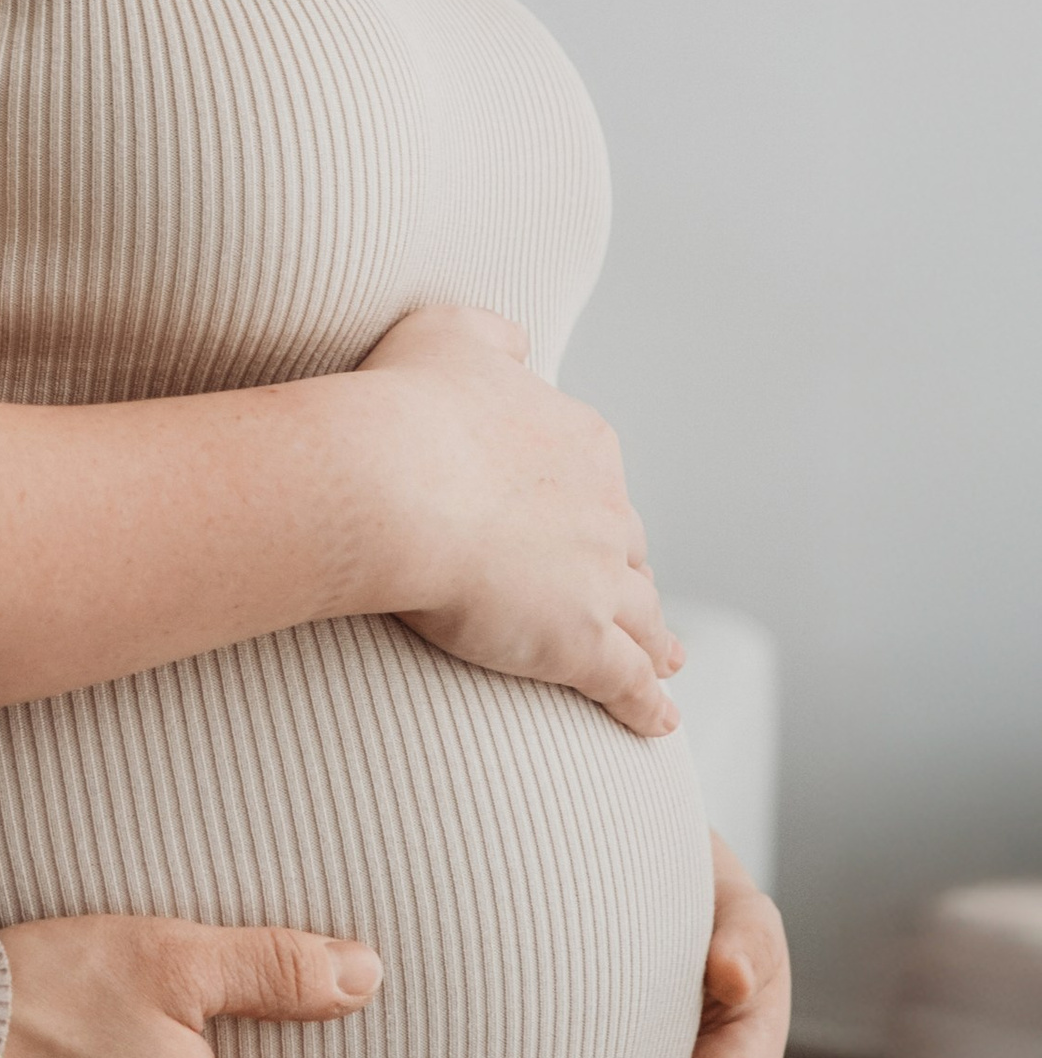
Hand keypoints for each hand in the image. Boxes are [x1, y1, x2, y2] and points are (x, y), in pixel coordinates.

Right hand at [358, 306, 681, 739]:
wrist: (392, 480)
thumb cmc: (405, 405)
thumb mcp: (448, 334)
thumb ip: (492, 337)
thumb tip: (521, 344)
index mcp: (580, 441)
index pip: (598, 482)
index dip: (589, 506)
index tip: (581, 522)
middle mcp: (605, 507)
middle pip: (627, 548)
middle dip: (627, 571)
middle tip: (630, 597)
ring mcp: (599, 578)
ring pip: (642, 617)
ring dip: (655, 640)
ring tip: (666, 661)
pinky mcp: (581, 642)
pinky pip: (627, 682)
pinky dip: (646, 705)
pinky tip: (658, 723)